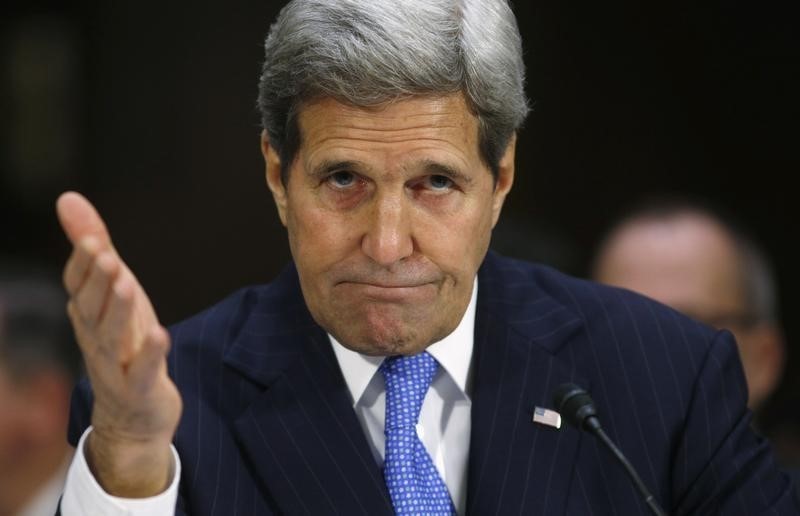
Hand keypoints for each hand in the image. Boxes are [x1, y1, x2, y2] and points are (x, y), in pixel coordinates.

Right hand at [57, 191, 181, 496]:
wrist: (132, 415)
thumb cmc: (124, 342)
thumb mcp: (114, 291)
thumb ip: (95, 248)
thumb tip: (68, 198)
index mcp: (88, 313)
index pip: (77, 284)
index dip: (82, 262)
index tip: (89, 237)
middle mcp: (95, 336)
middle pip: (91, 307)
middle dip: (97, 281)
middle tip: (106, 255)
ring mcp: (115, 365)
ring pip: (110, 336)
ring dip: (117, 309)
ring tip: (127, 283)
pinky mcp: (139, 387)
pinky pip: (142, 370)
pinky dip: (149, 353)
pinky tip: (160, 334)